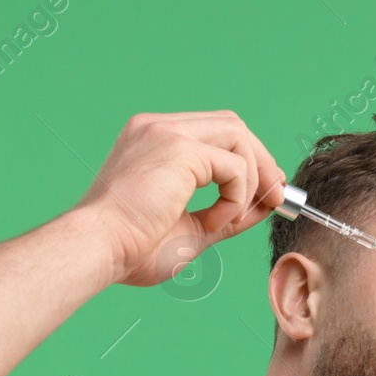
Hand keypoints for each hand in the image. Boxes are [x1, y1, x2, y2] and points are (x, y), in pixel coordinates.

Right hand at [73, 111, 287, 286]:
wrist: (100, 250)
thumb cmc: (133, 248)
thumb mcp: (193, 228)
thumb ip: (229, 213)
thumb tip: (267, 203)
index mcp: (153, 140)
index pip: (215, 133)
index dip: (248, 159)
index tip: (265, 192)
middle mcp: (158, 126)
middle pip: (233, 125)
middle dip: (261, 161)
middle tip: (275, 197)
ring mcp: (166, 131)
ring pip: (239, 136)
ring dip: (249, 182)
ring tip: (230, 218)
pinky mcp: (177, 147)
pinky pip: (234, 165)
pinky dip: (236, 196)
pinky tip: (214, 220)